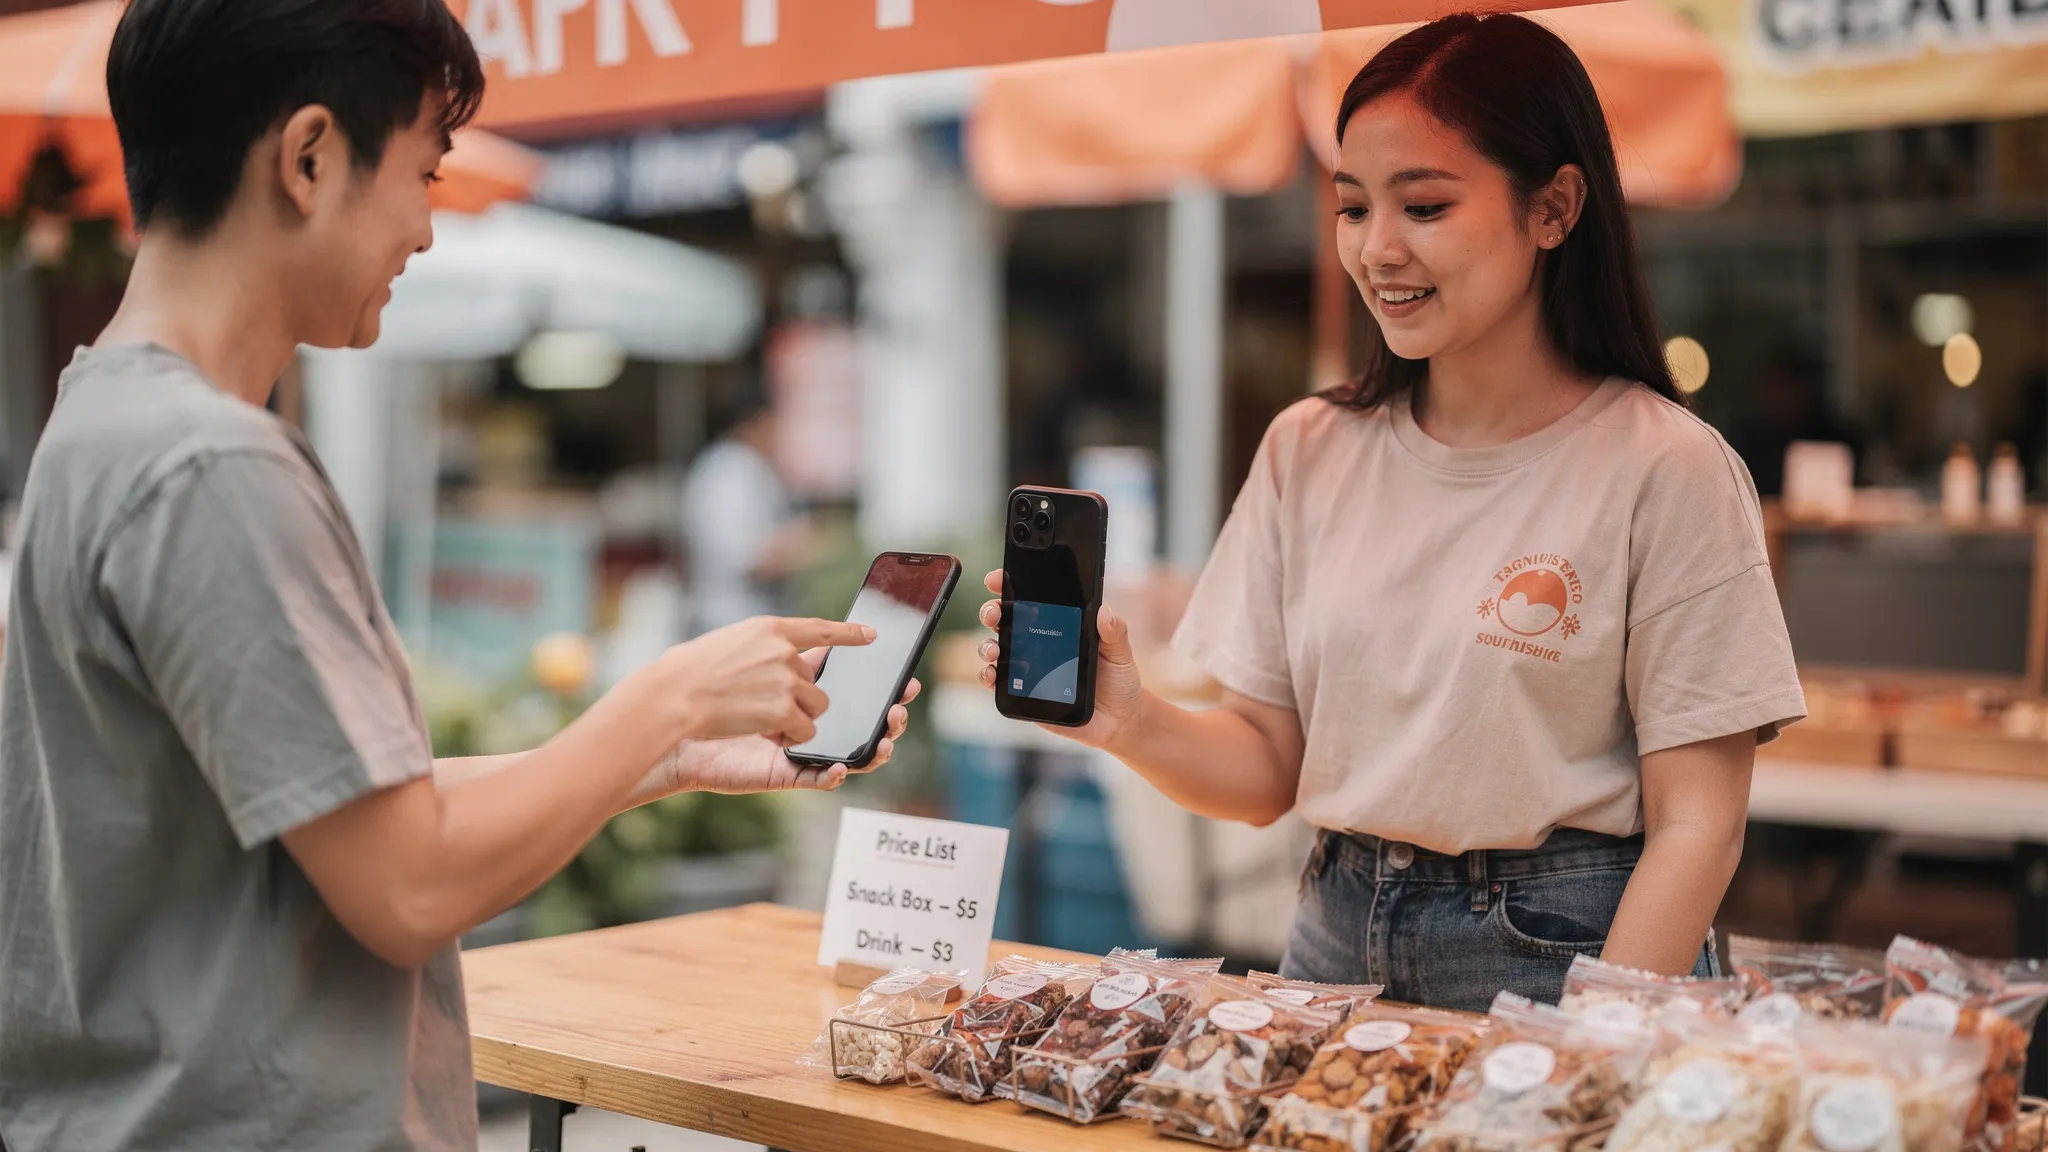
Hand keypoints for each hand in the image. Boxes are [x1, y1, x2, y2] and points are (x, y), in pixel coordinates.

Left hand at [651, 650, 922, 796]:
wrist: (674, 714)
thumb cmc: (714, 680)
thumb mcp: (766, 647)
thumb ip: (803, 643)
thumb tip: (848, 635)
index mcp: (806, 691)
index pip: (858, 691)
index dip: (886, 690)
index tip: (909, 681)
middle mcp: (808, 722)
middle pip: (862, 723)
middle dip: (887, 718)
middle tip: (898, 708)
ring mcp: (798, 750)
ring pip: (851, 754)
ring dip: (873, 749)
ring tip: (886, 740)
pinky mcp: (782, 773)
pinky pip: (816, 780)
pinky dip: (831, 776)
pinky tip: (839, 767)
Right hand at [655, 616, 873, 744]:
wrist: (670, 697)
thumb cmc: (687, 673)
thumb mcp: (729, 644)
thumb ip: (763, 648)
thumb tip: (788, 655)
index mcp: (770, 629)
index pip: (820, 629)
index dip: (849, 633)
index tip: (872, 635)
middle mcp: (784, 651)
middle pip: (816, 682)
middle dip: (800, 699)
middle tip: (767, 706)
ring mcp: (787, 681)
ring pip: (817, 707)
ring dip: (796, 719)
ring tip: (760, 719)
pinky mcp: (784, 710)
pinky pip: (807, 730)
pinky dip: (789, 738)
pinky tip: (763, 733)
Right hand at [976, 570, 1145, 751]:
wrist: (1118, 720)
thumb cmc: (1119, 680)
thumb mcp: (1120, 653)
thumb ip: (1114, 632)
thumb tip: (1104, 611)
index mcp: (1058, 624)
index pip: (1028, 599)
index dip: (1008, 585)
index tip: (997, 579)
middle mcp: (1037, 641)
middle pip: (1004, 619)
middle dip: (992, 611)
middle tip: (995, 613)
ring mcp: (1026, 666)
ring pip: (995, 648)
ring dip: (987, 644)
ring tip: (996, 649)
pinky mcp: (1022, 692)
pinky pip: (997, 681)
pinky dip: (988, 675)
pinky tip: (993, 673)